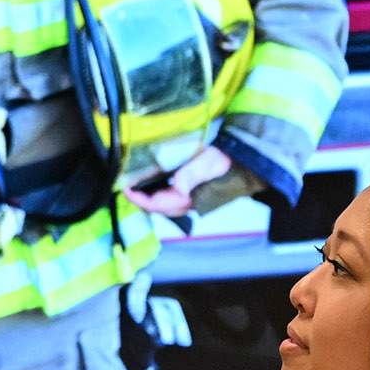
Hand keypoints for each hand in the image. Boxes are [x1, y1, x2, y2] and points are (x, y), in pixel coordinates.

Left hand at [128, 145, 251, 220]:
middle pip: (156, 207)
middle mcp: (187, 204)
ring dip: (147, 197)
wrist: (244, 164)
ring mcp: (189, 201)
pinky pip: (168, 198)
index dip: (138, 198)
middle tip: (125, 184)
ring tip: (133, 184)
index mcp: (189, 199)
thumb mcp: (209, 162)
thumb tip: (177, 186)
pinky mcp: (192, 194)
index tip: (124, 188)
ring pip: (162, 204)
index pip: (157, 204)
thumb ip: (192, 173)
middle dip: (139, 199)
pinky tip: (150, 182)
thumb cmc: (225, 162)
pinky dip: (156, 192)